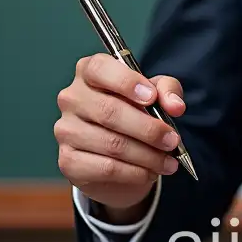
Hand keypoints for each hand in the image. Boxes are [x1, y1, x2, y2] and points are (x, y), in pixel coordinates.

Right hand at [55, 53, 185, 217]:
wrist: (115, 152)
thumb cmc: (135, 110)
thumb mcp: (155, 92)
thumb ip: (167, 90)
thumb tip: (176, 106)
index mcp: (89, 71)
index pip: (100, 68)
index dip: (127, 82)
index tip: (152, 98)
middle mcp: (72, 97)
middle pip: (109, 111)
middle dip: (148, 129)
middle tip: (172, 140)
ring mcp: (66, 130)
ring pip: (111, 144)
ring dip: (146, 155)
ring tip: (168, 161)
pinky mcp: (67, 160)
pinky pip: (105, 168)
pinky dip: (133, 172)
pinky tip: (150, 173)